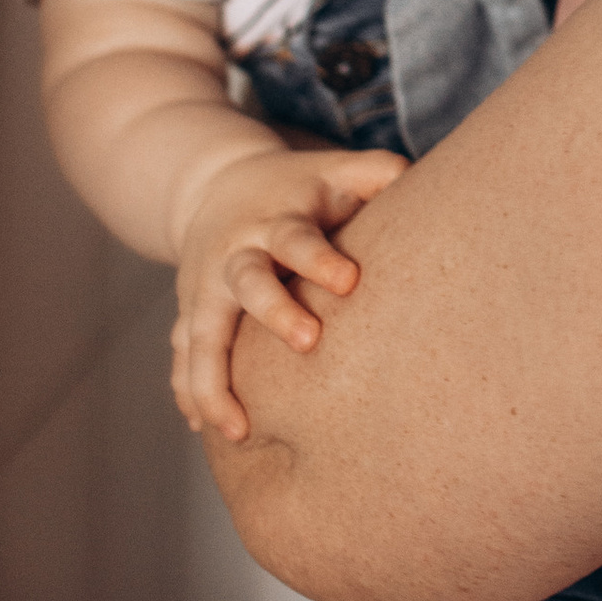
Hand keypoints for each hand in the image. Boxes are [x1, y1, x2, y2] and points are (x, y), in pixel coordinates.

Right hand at [171, 144, 406, 443]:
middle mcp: (236, 254)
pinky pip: (184, 355)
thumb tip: (417, 175)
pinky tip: (206, 427)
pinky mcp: (191, 312)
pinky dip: (188, 389)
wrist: (215, 183)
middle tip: (309, 342)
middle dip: (274, 311)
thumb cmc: (297, 187)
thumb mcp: (332, 169)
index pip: (296, 238)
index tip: (349, 281)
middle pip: (248, 282)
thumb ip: (374, 172)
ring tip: (239, 430)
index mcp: (276, 221)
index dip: (320, 258)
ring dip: (215, 379)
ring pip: (202, 334)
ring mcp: (206, 287)